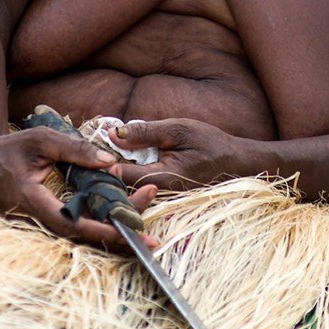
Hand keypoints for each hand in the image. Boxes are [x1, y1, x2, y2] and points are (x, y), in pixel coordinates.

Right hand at [0, 128, 158, 249]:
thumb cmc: (8, 148)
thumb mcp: (42, 140)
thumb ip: (75, 150)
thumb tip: (110, 162)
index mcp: (34, 202)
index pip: (72, 224)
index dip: (102, 230)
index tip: (129, 231)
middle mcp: (38, 221)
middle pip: (83, 237)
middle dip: (118, 239)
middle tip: (152, 241)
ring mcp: (42, 224)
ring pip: (81, 237)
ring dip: (112, 235)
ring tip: (145, 233)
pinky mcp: (46, 221)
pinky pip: (76, 228)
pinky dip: (99, 226)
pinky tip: (121, 220)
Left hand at [108, 118, 238, 190]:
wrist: (235, 164)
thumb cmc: (210, 144)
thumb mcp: (178, 130)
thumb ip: (145, 133)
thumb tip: (113, 134)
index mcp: (161, 179)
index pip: (119, 174)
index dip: (102, 160)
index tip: (93, 144)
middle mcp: (157, 195)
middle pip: (119, 186)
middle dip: (105, 167)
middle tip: (96, 148)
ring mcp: (159, 199)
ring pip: (126, 188)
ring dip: (114, 170)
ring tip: (106, 152)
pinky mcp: (160, 196)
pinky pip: (136, 187)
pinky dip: (127, 172)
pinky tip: (123, 158)